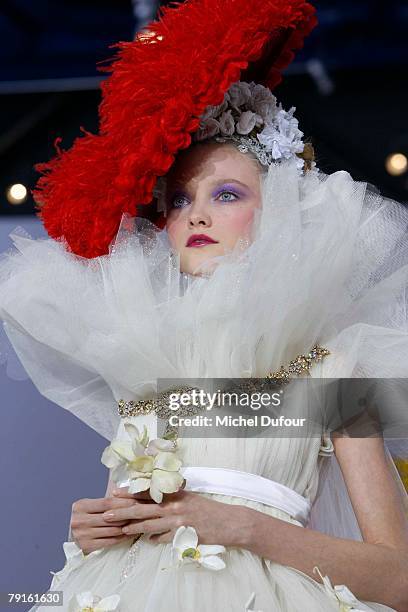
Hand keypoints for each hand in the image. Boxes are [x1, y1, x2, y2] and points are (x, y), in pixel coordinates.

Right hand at [70, 495, 141, 553]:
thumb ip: (108, 497)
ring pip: (112, 530)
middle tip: (143, 512)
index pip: (107, 502)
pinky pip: (110, 541)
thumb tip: (129, 487)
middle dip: (128, 514)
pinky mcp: (87, 547)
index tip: (138, 501)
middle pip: (110, 517)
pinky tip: (131, 533)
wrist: (75, 536)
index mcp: (80, 506)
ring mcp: (82, 535)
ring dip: (128, 527)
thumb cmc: (89, 516)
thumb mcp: (93, 504)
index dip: (123, 502)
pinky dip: (123, 537)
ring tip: (140, 523)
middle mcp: (79, 521)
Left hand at [105, 487, 251, 546]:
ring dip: (134, 527)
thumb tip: (153, 499)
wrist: (229, 522)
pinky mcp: (183, 534)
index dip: (130, 493)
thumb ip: (172, 497)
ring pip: (150, 523)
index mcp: (176, 493)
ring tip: (121, 530)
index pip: (148, 492)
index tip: (114, 493)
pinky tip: (147, 540)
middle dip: (124, 511)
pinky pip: (163, 538)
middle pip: (144, 508)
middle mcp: (175, 504)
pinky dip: (154, 539)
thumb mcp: (190, 497)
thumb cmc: (209, 509)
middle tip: (107, 514)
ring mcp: (178, 520)